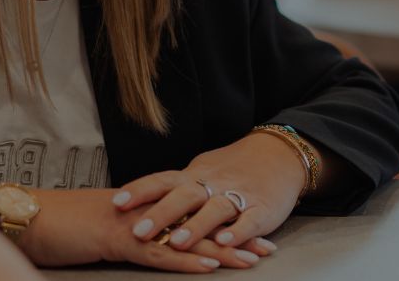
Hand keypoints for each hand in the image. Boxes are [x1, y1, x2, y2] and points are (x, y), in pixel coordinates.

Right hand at [17, 189, 275, 271]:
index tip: (254, 234)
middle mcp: (144, 213)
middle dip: (235, 236)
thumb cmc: (63, 226)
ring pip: (185, 239)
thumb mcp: (106, 231)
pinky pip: (157, 253)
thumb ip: (133, 234)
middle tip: (269, 247)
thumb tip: (154, 243)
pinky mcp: (116, 241)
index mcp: (145, 210)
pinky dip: (184, 261)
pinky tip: (209, 267)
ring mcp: (133, 226)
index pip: (193, 217)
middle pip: (199, 225)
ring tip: (252, 259)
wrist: (30, 216)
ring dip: (220, 250)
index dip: (225, 225)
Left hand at [113, 133, 303, 263]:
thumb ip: (174, 188)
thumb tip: (140, 197)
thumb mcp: (201, 173)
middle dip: (161, 214)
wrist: (281, 156)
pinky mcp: (262, 209)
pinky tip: (224, 243)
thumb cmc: (235, 168)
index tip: (116, 203)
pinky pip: (248, 221)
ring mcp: (238, 195)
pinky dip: (237, 233)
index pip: (162, 180)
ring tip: (176, 242)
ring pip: (215, 209)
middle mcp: (214, 184)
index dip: (140, 191)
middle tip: (138, 231)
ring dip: (195, 226)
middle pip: (184, 196)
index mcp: (195, 176)